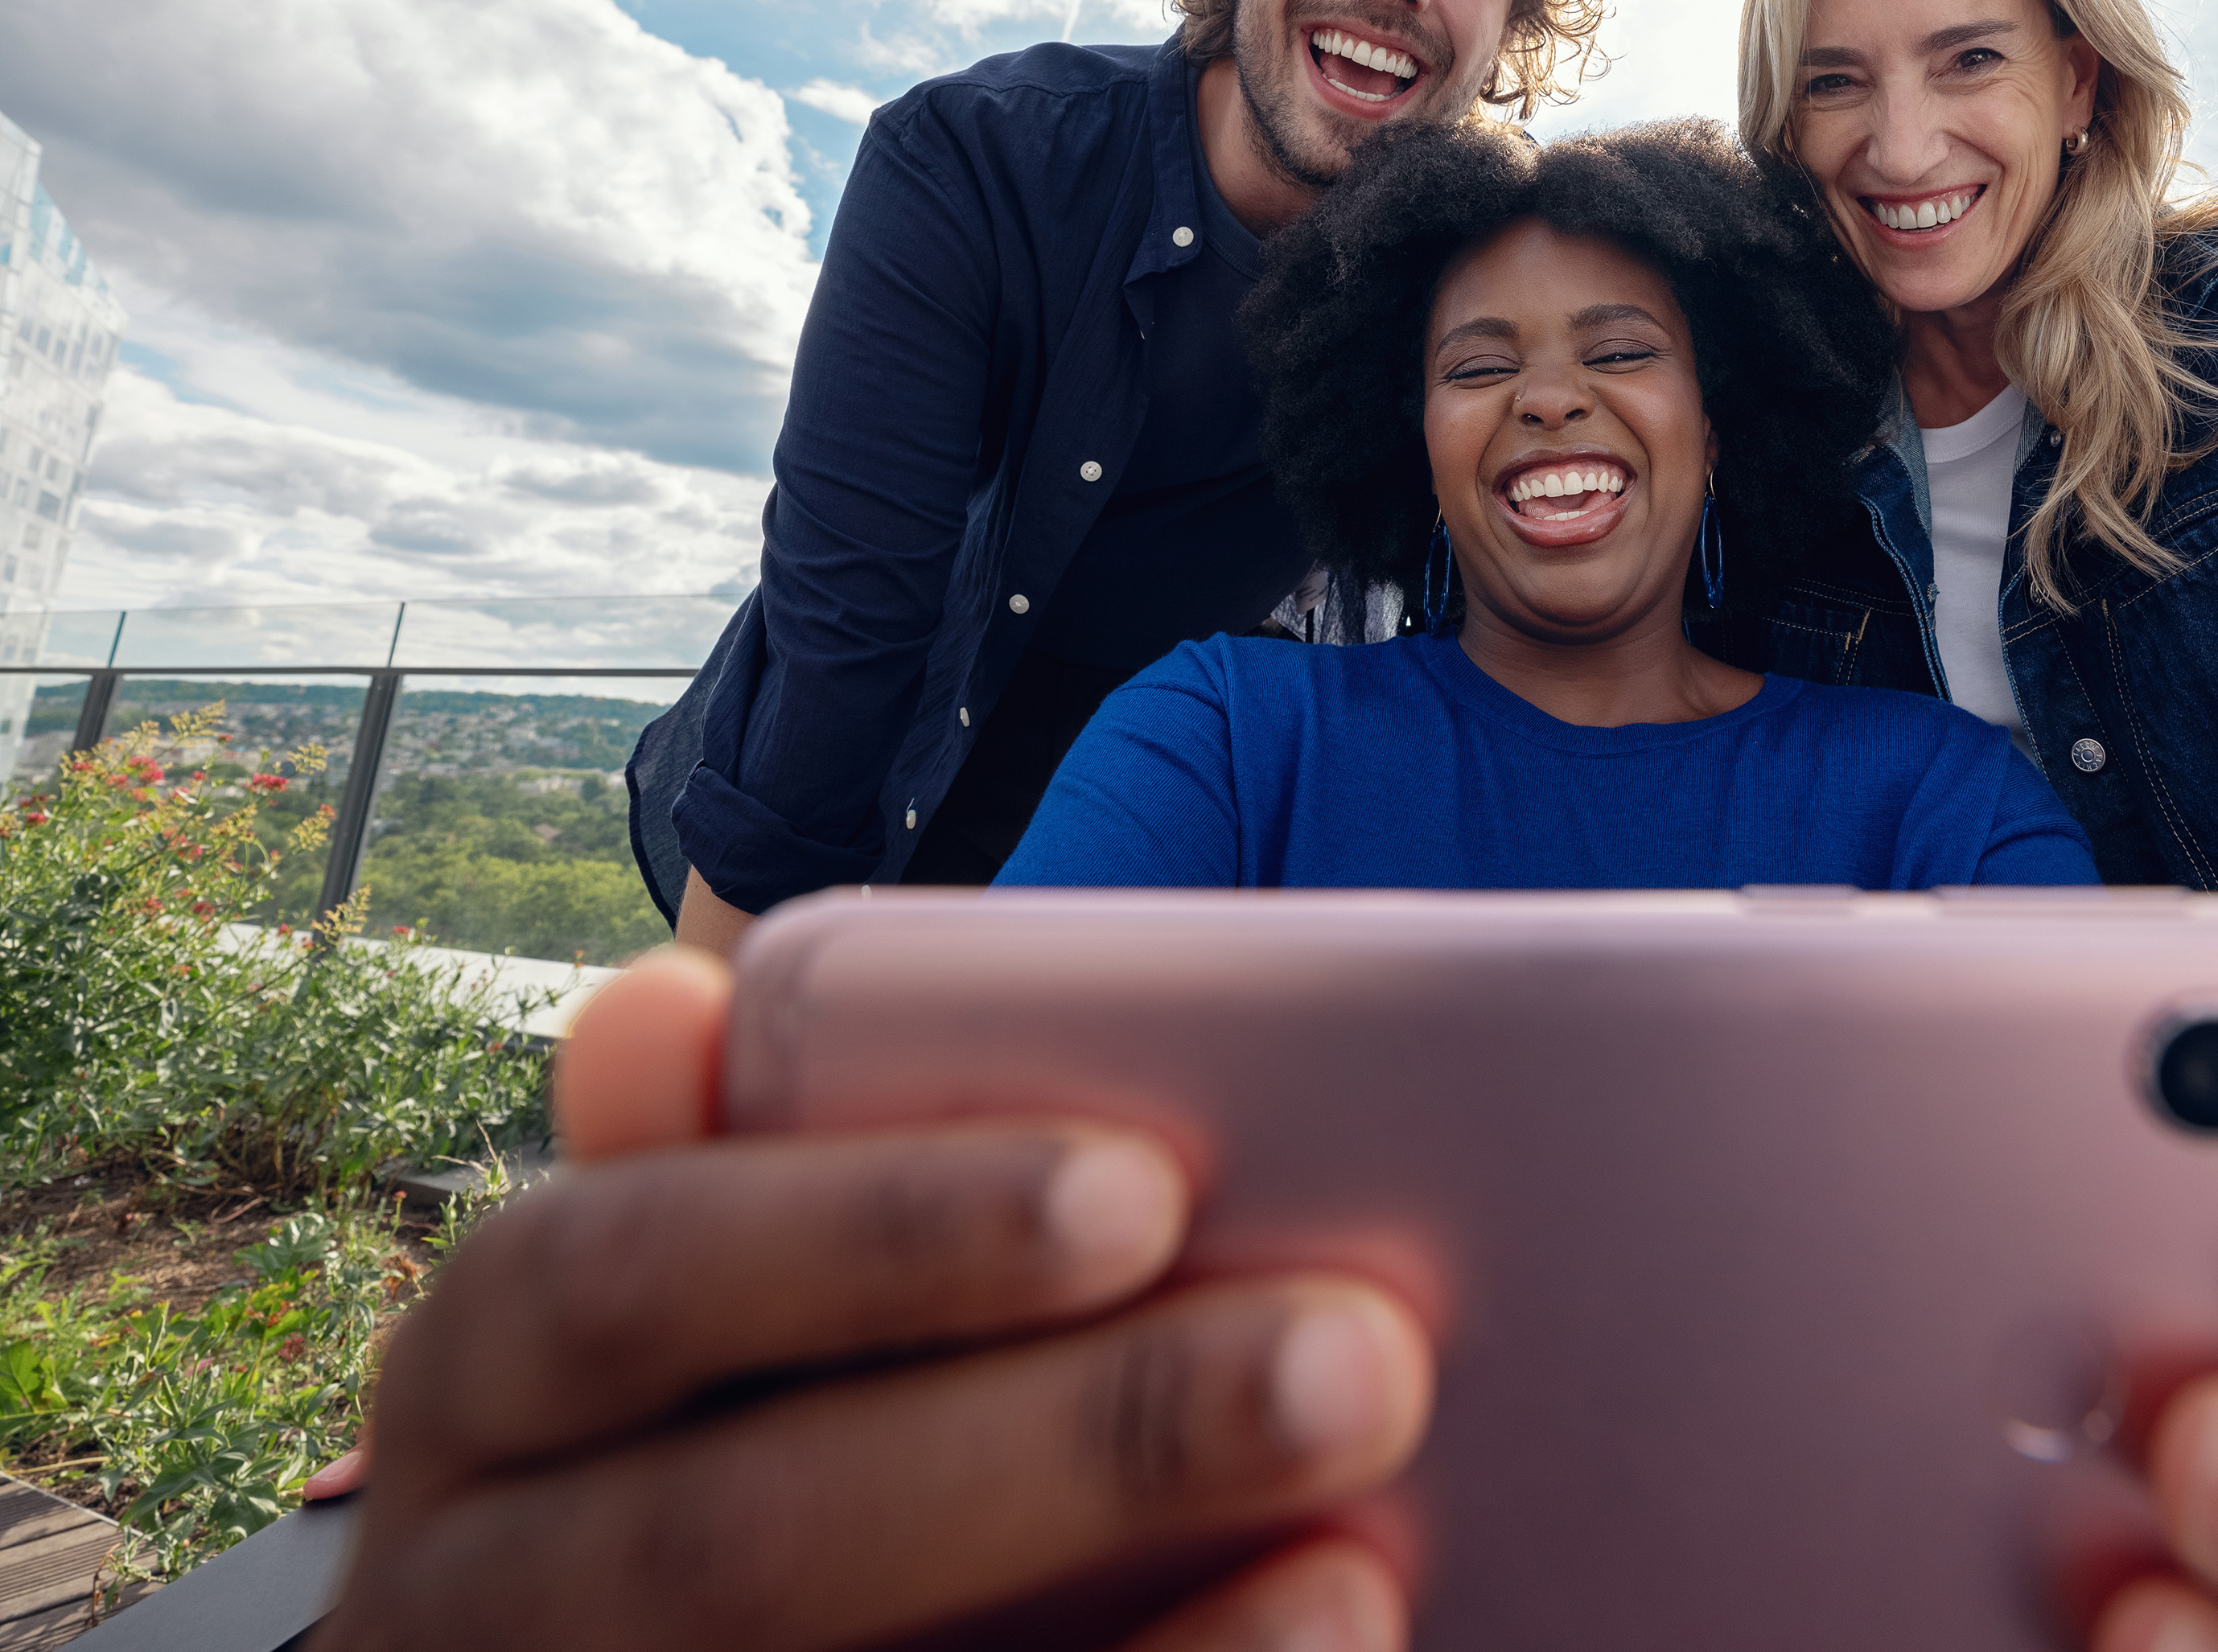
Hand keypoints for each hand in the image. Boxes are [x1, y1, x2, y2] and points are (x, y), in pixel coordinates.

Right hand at [317, 949, 1434, 1651]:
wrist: (707, 1647)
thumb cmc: (736, 1417)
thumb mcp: (695, 1298)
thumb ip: (728, 1164)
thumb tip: (668, 1002)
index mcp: (482, 1389)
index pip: (615, 1281)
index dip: (875, 1231)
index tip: (1144, 1188)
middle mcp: (482, 1600)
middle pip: (746, 1543)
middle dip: (1074, 1448)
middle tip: (1362, 1358)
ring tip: (1358, 1566)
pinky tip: (1319, 1641)